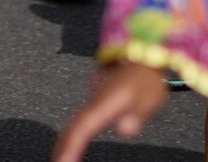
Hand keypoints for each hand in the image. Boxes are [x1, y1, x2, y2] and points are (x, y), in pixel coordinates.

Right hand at [52, 63, 167, 161]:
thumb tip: (126, 130)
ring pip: (72, 127)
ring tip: (60, 159)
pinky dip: (72, 137)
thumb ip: (136, 116)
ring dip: (64, 144)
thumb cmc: (143, 78)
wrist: (140, 56)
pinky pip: (78, 124)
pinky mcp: (95, 104)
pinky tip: (72, 145)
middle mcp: (93, 105)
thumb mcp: (147, 98)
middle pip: (70, 130)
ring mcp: (92, 104)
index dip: (69, 149)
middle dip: (61, 149)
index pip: (80, 131)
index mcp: (102, 105)